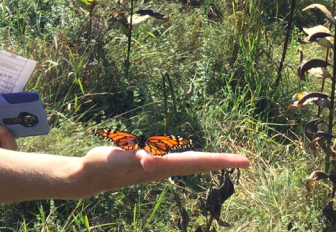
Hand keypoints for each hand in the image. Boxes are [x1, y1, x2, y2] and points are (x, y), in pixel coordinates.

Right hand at [72, 146, 248, 198]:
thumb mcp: (117, 159)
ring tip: (229, 161)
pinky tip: (197, 159)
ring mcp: (157, 167)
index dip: (220, 160)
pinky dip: (191, 160)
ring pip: (189, 163)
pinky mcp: (150, 165)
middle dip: (221, 161)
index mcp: (161, 166)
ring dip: (209, 161)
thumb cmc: (102, 165)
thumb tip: (152, 159)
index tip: (243, 160)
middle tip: (247, 160)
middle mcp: (163, 167)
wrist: (89, 176)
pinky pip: (174, 160)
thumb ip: (134, 158)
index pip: (197, 161)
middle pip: (197, 163)